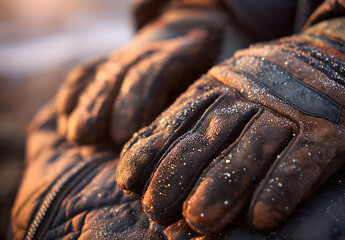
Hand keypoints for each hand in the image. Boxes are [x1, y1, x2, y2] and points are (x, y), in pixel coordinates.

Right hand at [55, 8, 226, 143]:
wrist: (178, 52)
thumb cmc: (194, 83)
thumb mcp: (203, 87)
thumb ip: (194, 98)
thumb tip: (186, 115)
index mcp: (174, 57)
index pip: (151, 74)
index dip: (134, 101)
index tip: (123, 133)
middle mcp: (144, 54)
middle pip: (120, 76)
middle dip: (102, 107)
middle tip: (88, 137)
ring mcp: (122, 57)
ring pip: (100, 75)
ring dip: (85, 104)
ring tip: (74, 135)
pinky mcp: (104, 63)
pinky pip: (84, 72)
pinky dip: (73, 91)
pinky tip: (64, 115)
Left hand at [116, 16, 344, 232]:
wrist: (343, 59)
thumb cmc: (273, 89)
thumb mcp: (226, 91)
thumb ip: (189, 120)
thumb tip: (142, 163)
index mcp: (221, 86)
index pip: (177, 121)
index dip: (151, 152)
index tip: (130, 183)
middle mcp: (251, 96)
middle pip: (208, 138)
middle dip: (178, 175)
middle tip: (159, 211)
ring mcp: (290, 111)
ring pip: (250, 151)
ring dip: (223, 186)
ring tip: (200, 220)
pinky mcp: (329, 130)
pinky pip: (301, 162)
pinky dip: (281, 189)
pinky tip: (263, 218)